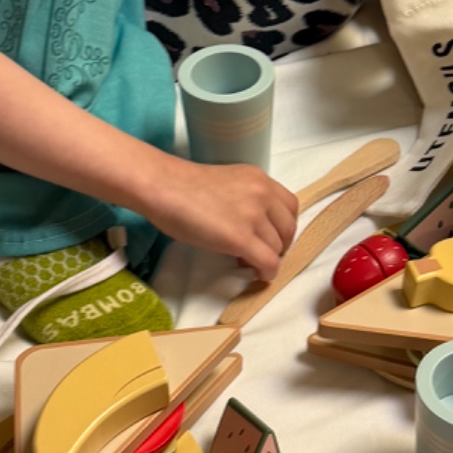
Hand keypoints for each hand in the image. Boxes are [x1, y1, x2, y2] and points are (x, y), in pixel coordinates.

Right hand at [142, 156, 297, 280]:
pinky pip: (268, 262)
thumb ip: (247, 199)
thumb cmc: (182, 186)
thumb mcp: (227, 184)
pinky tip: (257, 274)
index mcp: (259, 178)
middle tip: (259, 252)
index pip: (290, 207)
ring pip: (278, 248)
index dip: (281, 226)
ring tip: (247, 260)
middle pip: (288, 228)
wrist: (162, 186)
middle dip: (279, 245)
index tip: (267, 236)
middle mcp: (263, 194)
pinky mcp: (241, 238)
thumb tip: (254, 229)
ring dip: (268, 258)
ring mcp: (253, 216)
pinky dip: (267, 272)